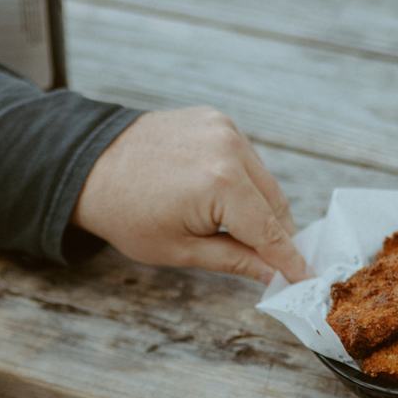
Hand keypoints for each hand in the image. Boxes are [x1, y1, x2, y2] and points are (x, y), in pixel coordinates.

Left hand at [72, 107, 306, 283]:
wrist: (90, 165)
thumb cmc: (127, 213)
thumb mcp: (180, 249)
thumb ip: (236, 260)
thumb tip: (274, 274)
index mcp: (221, 184)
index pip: (269, 230)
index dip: (289, 258)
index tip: (307, 277)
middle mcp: (230, 148)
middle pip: (274, 202)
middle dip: (277, 233)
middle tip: (276, 261)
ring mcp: (225, 128)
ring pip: (264, 178)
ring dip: (261, 206)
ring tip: (243, 230)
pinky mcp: (218, 119)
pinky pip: (247, 158)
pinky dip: (245, 180)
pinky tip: (226, 197)